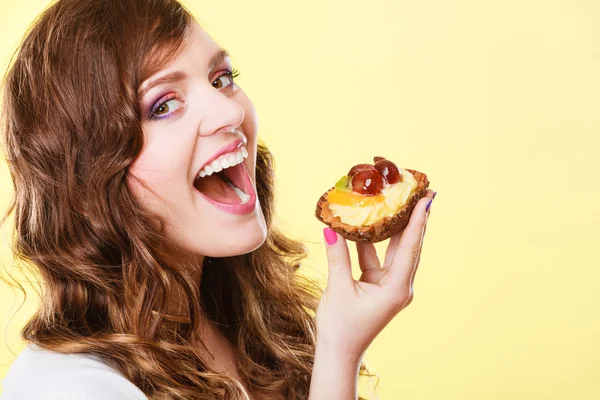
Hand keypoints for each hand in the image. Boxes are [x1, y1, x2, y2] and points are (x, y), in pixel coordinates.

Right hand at [315, 189, 434, 361]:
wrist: (338, 352)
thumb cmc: (341, 327)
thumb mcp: (338, 289)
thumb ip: (338, 258)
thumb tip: (331, 229)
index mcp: (396, 288)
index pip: (409, 248)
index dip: (417, 222)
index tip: (426, 199)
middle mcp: (399, 285)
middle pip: (409, 246)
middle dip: (414, 220)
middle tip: (421, 193)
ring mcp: (389, 285)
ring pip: (393, 250)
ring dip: (393, 228)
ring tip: (396, 202)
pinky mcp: (378, 285)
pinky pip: (377, 258)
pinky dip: (370, 243)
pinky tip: (365, 224)